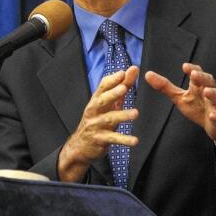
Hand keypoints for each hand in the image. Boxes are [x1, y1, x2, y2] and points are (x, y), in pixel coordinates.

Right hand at [57, 67, 139, 182]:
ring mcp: (96, 125)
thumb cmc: (98, 120)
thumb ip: (123, 86)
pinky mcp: (100, 139)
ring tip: (136, 113)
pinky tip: (135, 140)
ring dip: (122, 115)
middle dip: (113, 93)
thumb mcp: (109, 103)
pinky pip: (113, 138)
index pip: (102, 87)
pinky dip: (124, 140)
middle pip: (102, 100)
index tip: (123, 73)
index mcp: (97, 100)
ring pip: (109, 119)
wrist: (80, 146)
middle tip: (124, 88)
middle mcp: (94, 111)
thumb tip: (133, 69)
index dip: (112, 80)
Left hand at [144, 63, 215, 149]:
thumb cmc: (199, 108)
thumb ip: (165, 87)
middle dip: (202, 77)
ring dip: (212, 93)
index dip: (192, 69)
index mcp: (199, 85)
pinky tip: (212, 115)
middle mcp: (210, 91)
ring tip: (207, 92)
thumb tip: (147, 74)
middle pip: (208, 81)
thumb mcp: (180, 97)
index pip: (197, 73)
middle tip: (194, 74)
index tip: (185, 66)